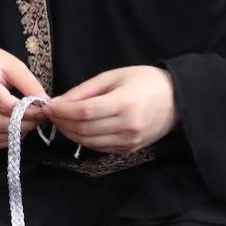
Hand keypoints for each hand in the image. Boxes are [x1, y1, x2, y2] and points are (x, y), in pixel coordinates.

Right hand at [0, 43, 47, 148]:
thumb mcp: (11, 64)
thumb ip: (29, 83)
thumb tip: (45, 103)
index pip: (4, 105)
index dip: (27, 112)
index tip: (42, 111)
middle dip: (24, 125)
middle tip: (38, 119)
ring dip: (15, 134)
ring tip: (27, 124)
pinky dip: (4, 140)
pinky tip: (14, 130)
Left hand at [45, 66, 176, 153]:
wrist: (177, 98)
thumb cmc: (145, 81)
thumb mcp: (114, 76)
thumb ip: (85, 90)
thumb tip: (58, 102)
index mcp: (124, 104)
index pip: (84, 112)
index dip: (62, 111)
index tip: (48, 106)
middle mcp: (127, 126)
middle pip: (84, 129)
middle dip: (61, 122)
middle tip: (50, 113)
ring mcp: (129, 141)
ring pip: (89, 142)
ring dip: (69, 133)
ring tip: (60, 121)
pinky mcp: (130, 149)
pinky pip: (99, 148)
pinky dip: (84, 140)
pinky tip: (78, 129)